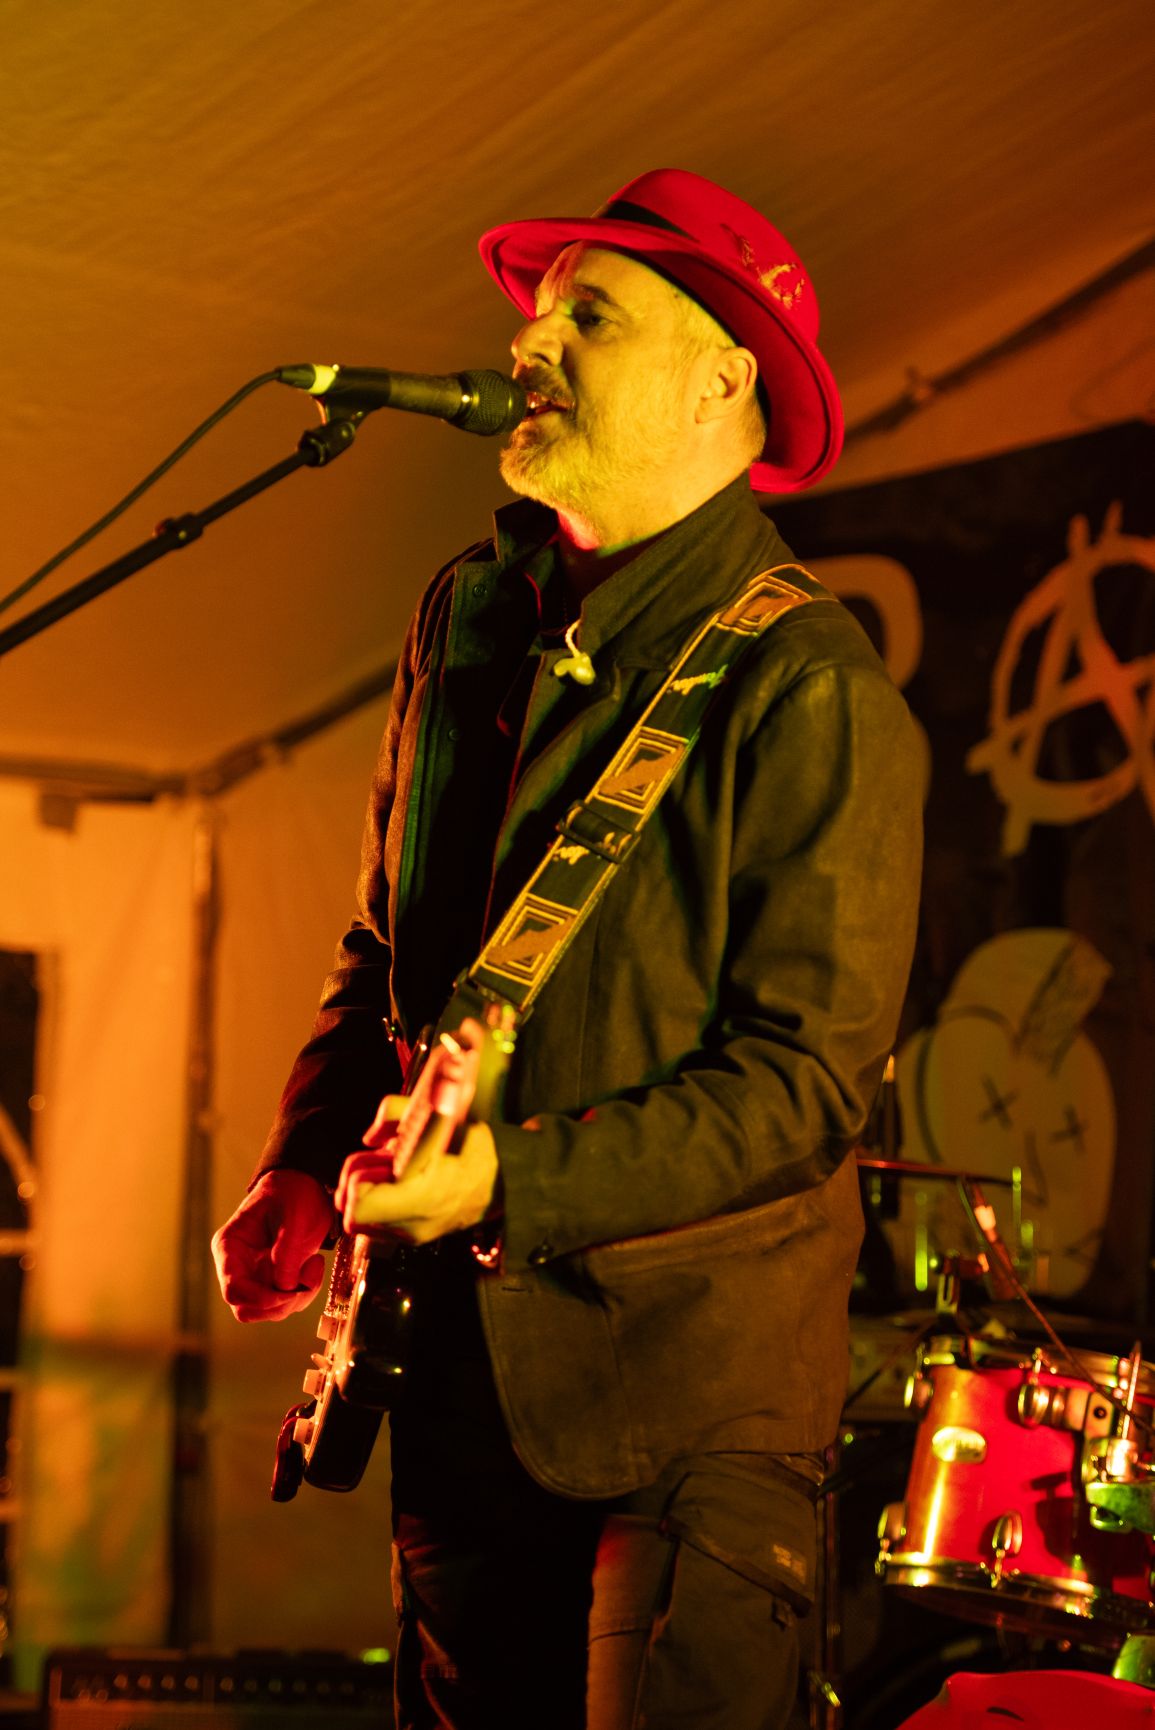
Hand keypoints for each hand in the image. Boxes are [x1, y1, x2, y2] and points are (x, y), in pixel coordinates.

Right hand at [212, 1169, 333, 1321]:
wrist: (305, 1187)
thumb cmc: (293, 1193)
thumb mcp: (294, 1213)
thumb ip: (287, 1249)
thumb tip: (284, 1287)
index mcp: (229, 1246)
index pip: (232, 1289)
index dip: (258, 1298)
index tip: (287, 1291)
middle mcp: (237, 1267)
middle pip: (247, 1309)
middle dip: (279, 1304)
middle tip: (305, 1281)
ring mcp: (255, 1277)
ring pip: (269, 1311)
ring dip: (296, 1299)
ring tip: (313, 1265)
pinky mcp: (275, 1281)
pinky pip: (287, 1303)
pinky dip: (305, 1292)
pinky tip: (313, 1265)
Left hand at [337, 1116, 499, 1244]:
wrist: (507, 1179)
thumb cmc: (475, 1147)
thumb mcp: (439, 1117)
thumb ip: (396, 1114)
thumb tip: (370, 1136)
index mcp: (420, 1198)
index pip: (358, 1207)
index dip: (356, 1180)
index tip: (376, 1161)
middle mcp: (413, 1226)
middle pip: (353, 1216)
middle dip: (357, 1184)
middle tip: (378, 1162)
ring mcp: (414, 1235)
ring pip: (364, 1222)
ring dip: (367, 1194)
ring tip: (390, 1171)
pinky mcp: (416, 1236)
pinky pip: (380, 1224)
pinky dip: (380, 1202)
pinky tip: (399, 1183)